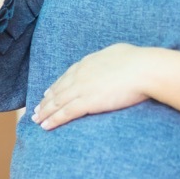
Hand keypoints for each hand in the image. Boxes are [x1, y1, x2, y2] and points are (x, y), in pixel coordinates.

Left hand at [31, 43, 154, 129]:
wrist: (143, 69)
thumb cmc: (138, 61)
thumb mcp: (119, 52)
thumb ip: (110, 58)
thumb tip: (112, 58)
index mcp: (88, 63)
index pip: (66, 77)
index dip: (56, 86)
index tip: (47, 94)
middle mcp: (80, 75)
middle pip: (57, 90)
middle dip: (45, 102)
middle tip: (36, 110)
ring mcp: (81, 88)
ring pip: (57, 102)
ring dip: (45, 113)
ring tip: (36, 120)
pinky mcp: (86, 102)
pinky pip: (65, 113)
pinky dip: (53, 120)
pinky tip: (45, 126)